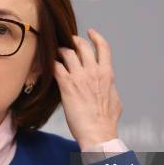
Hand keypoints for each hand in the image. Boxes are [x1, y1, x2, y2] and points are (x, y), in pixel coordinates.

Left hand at [54, 28, 122, 150]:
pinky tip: (48, 65)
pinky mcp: (66, 85)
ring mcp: (79, 77)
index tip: (90, 32)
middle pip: (82, 46)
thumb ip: (110, 87)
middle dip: (74, 41)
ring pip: (67, 53)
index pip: (103, 47)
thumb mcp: (115, 99)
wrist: (97, 131)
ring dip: (60, 52)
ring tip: (55, 54)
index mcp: (107, 73)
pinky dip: (51, 63)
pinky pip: (55, 66)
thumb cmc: (107, 121)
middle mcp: (93, 71)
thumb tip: (108, 85)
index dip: (96, 37)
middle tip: (68, 43)